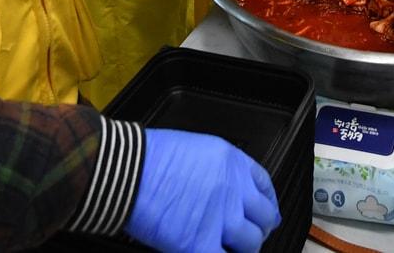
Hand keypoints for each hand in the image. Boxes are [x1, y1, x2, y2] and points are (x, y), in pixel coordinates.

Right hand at [125, 129, 279, 252]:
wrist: (126, 170)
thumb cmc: (149, 157)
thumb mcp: (196, 149)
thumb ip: (216, 172)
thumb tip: (220, 191)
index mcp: (232, 163)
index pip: (265, 187)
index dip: (267, 204)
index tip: (266, 213)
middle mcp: (233, 189)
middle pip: (264, 217)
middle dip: (259, 229)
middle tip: (249, 236)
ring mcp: (221, 218)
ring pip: (251, 243)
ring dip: (243, 249)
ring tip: (230, 250)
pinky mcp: (200, 243)